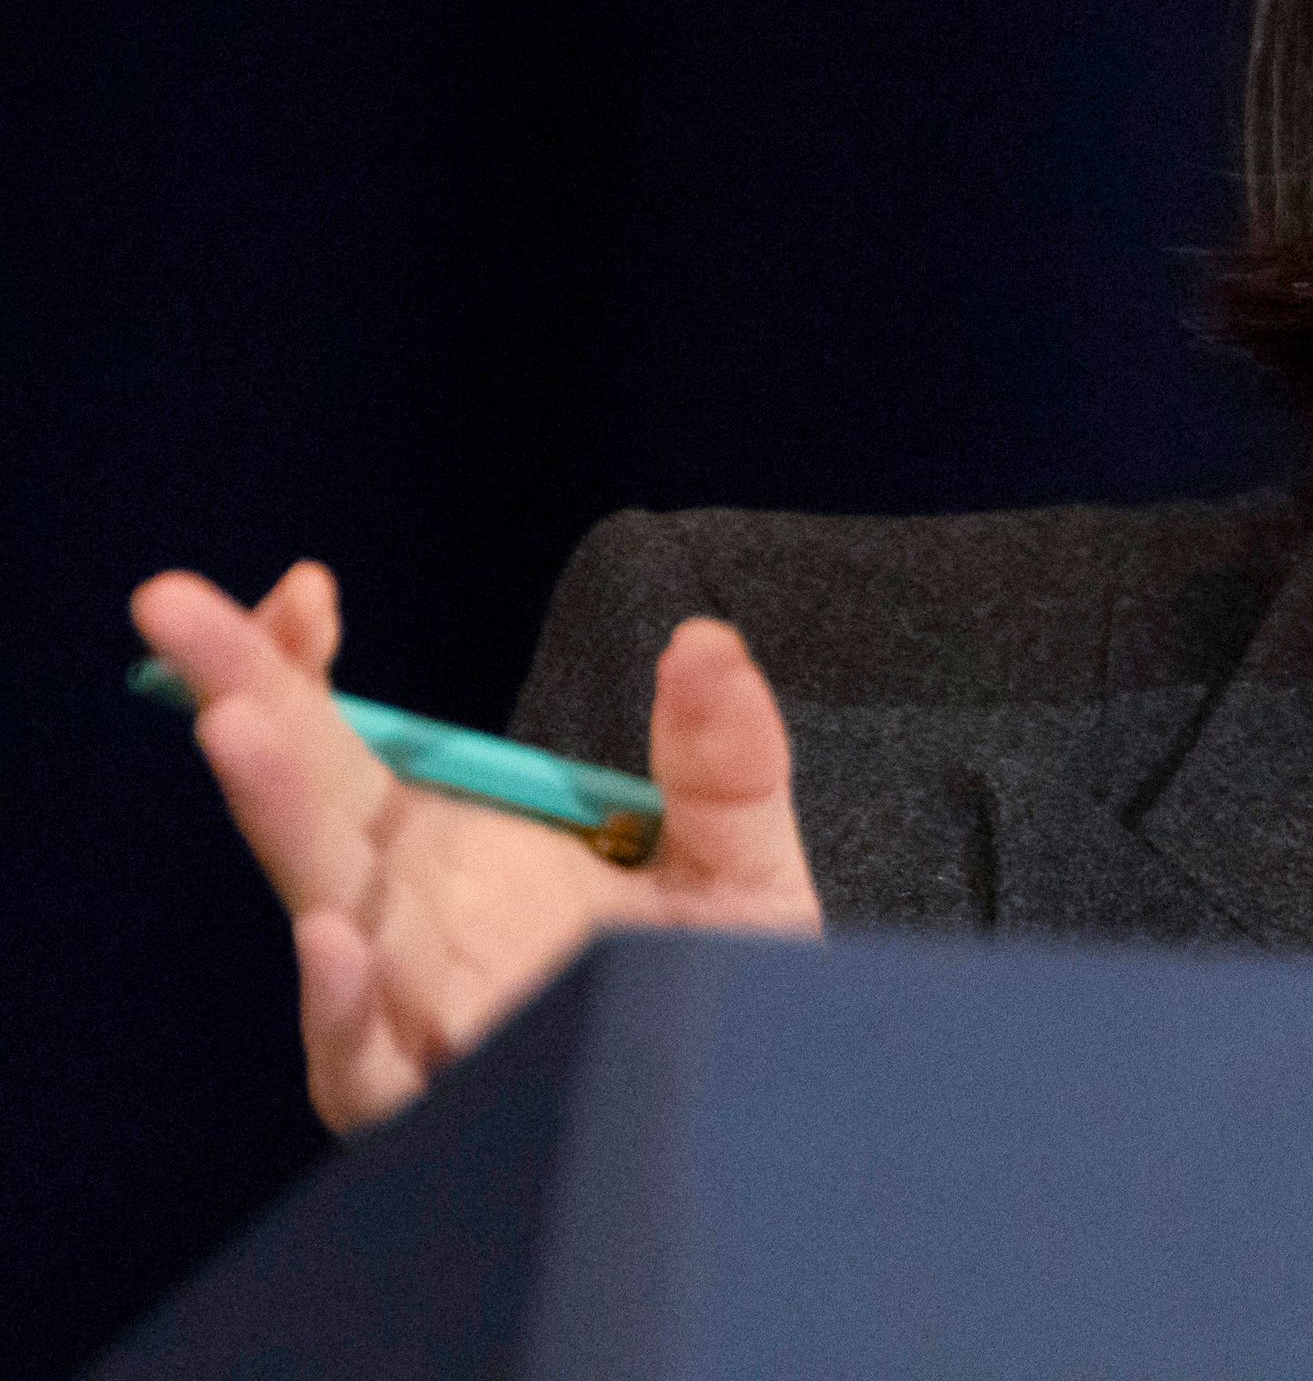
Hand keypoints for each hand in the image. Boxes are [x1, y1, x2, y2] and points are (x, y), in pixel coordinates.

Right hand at [132, 560, 824, 1132]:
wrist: (755, 1107)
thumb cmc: (717, 983)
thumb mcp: (737, 854)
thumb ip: (724, 756)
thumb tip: (705, 639)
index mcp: (448, 852)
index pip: (346, 744)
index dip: (304, 666)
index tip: (305, 590)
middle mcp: (406, 922)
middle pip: (308, 801)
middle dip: (241, 697)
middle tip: (172, 604)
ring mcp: (414, 1010)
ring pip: (324, 910)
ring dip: (277, 815)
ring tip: (238, 726)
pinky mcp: (440, 1099)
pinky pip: (367, 1062)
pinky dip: (341, 1007)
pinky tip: (336, 936)